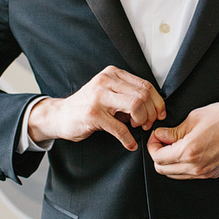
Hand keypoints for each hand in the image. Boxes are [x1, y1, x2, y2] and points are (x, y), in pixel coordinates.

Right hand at [27, 66, 164, 150]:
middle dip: (151, 113)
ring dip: (142, 122)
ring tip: (137, 129)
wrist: (59, 116)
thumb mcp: (108, 93)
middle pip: (143, 95)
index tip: (158, 114)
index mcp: (112, 74)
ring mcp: (97, 97)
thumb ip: (128, 94)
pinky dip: (128, 139)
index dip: (157, 102)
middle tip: (147, 124)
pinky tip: (129, 144)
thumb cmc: (86, 106)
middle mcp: (105, 81)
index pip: (146, 85)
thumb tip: (154, 106)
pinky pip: (120, 128)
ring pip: (135, 106)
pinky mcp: (92, 114)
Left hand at [147, 99, 218, 179]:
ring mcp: (206, 172)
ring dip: (169, 161)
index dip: (152, 144)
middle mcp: (196, 166)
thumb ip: (174, 130)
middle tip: (163, 140)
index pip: (157, 157)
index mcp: (189, 151)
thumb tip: (161, 135)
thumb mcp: (195, 117)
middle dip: (158, 154)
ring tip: (175, 144)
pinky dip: (182, 165)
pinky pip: (189, 174)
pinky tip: (188, 150)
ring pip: (175, 174)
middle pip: (162, 169)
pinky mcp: (214, 173)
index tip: (156, 135)